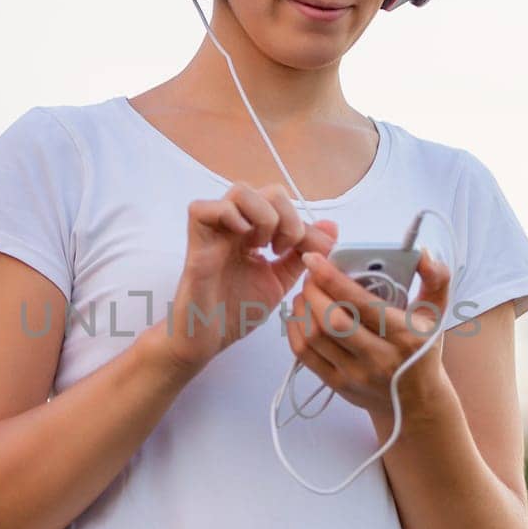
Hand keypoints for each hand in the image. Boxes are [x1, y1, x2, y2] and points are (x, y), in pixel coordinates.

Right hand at [161, 184, 339, 374]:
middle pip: (266, 190)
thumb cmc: (236, 311)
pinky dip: (231, 218)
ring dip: (263, 216)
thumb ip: (301, 255)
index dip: (304, 223)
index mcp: (253, 231)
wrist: (208, 339)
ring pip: (240, 190)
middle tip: (284, 250)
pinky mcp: (195, 241)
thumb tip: (331, 228)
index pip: (283, 204)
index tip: (309, 253)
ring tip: (263, 248)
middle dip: (287, 217)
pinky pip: (204, 208)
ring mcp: (214, 230)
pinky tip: (243, 246)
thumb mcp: (279, 281)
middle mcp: (234, 225)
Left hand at [286, 245, 451, 428]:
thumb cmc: (422, 349)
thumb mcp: (436, 314)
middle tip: (310, 275)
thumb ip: (436, 279)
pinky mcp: (338, 385)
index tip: (314, 259)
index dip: (332, 279)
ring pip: (314, 337)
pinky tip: (298, 315)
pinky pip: (305, 355)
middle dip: (313, 291)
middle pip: (332, 320)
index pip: (361, 303)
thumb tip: (423, 253)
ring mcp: (356, 374)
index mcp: (404, 335)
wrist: (416, 402)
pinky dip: (294, 330)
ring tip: (305, 293)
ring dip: (301, 309)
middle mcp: (379, 358)